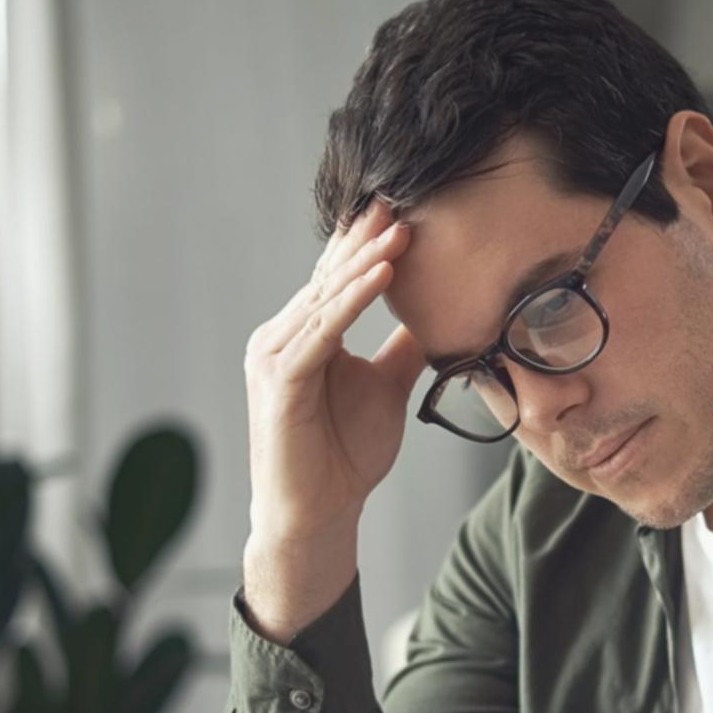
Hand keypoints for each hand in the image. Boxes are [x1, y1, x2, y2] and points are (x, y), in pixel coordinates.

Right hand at [243, 199, 423, 541]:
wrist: (319, 515)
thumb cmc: (346, 456)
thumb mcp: (387, 387)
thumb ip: (403, 348)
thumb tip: (437, 311)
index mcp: (303, 335)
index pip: (336, 279)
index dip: (367, 244)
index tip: (403, 208)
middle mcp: (281, 337)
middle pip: (328, 278)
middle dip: (365, 239)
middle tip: (400, 197)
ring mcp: (275, 356)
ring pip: (325, 298)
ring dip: (365, 262)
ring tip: (400, 229)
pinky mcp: (280, 380)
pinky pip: (322, 331)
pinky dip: (353, 301)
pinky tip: (382, 275)